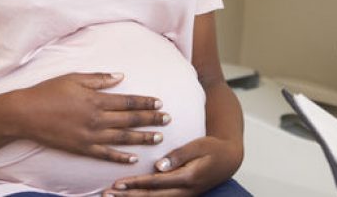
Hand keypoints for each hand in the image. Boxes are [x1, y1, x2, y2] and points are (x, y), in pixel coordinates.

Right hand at [7, 72, 169, 163]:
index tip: (160, 103)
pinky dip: (121, 157)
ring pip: (123, 138)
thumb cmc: (48, 92)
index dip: (146, 102)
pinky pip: (105, 154)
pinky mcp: (81, 148)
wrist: (25, 114)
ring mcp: (90, 135)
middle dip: (151, 119)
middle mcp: (97, 118)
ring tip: (159, 137)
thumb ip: (99, 78)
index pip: (128, 101)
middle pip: (130, 120)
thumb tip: (121, 76)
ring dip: (142, 138)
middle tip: (168, 119)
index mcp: (96, 99)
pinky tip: (134, 158)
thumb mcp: (74, 78)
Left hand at [103, 136, 242, 196]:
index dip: (135, 184)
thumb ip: (179, 155)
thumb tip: (158, 166)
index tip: (117, 183)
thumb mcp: (199, 146)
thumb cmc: (212, 149)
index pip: (156, 183)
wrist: (229, 160)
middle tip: (107, 194)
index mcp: (187, 178)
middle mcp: (184, 192)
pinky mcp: (181, 196)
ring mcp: (183, 196)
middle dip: (128, 196)